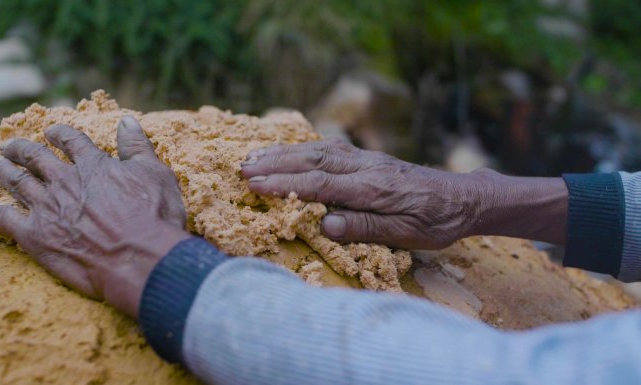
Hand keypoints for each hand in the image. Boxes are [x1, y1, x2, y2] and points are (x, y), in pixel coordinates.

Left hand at [0, 116, 190, 317]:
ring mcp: (46, 207)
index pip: (70, 141)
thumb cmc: (153, 217)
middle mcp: (65, 181)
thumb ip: (137, 146)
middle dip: (22, 150)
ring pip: (16, 182)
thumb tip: (127, 121)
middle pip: (36, 158)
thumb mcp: (155, 174)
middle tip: (10, 146)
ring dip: (3, 171)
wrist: (138, 257)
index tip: (51, 131)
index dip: (59, 134)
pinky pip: (1, 221)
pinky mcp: (34, 235)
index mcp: (93, 165)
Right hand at [241, 139, 480, 249]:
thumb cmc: (437, 222)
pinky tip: (289, 152)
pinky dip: (304, 148)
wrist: (464, 198)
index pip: (320, 184)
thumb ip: (366, 227)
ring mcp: (367, 160)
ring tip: (254, 156)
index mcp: (373, 189)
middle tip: (242, 168)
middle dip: (275, 164)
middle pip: (313, 160)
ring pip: (318, 150)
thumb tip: (326, 226)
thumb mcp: (407, 234)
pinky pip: (330, 148)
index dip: (285, 184)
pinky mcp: (370, 158)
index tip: (255, 185)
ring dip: (284, 153)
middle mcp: (366, 168)